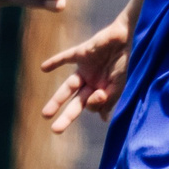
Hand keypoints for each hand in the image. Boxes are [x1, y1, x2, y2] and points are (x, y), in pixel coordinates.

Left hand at [39, 16, 129, 132]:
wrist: (124, 37)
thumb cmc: (123, 62)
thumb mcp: (118, 85)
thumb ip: (109, 100)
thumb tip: (102, 119)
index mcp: (100, 90)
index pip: (91, 105)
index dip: (94, 104)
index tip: (101, 95)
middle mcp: (90, 82)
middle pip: (76, 102)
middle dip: (67, 117)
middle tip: (55, 131)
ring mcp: (84, 69)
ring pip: (68, 87)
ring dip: (57, 100)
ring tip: (45, 115)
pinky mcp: (80, 54)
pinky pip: (65, 58)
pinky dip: (55, 62)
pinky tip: (44, 68)